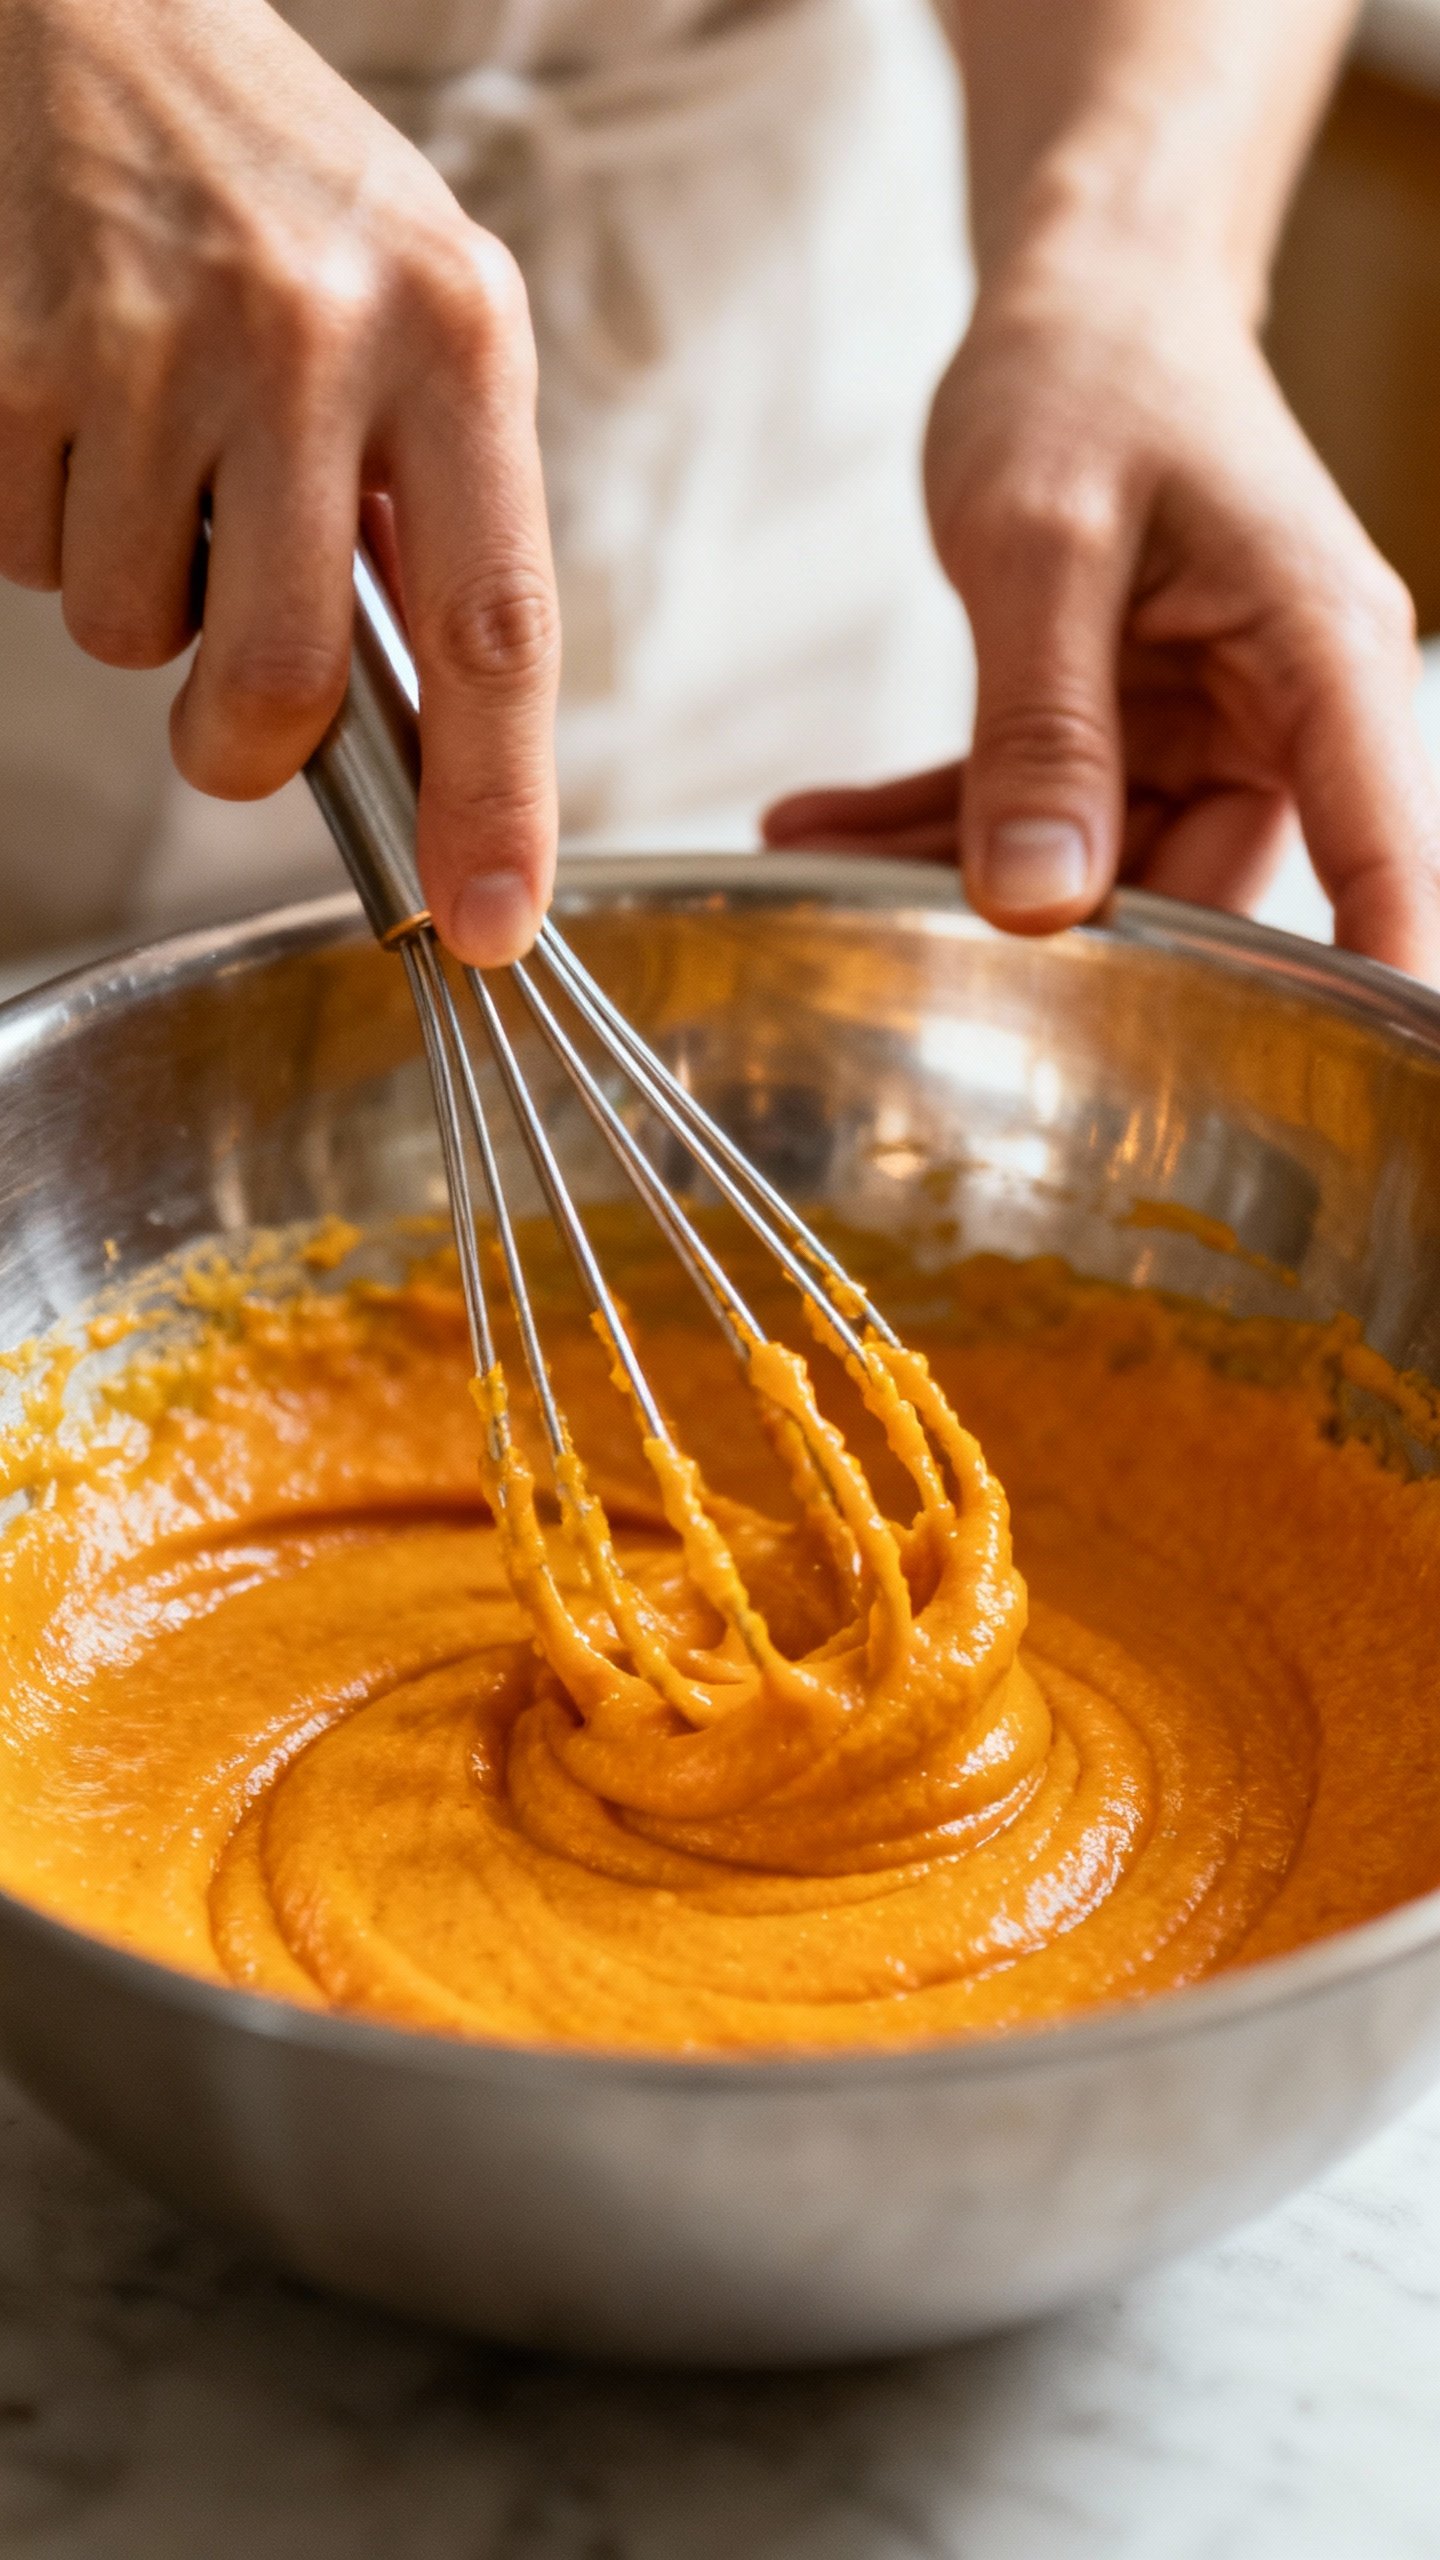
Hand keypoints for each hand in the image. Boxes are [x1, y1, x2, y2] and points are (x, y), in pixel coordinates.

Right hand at [0, 0, 557, 962]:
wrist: (106, 17)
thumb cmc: (289, 203)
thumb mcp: (427, 324)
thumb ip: (442, 521)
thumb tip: (428, 749)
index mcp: (459, 340)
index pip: (496, 626)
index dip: (495, 802)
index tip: (487, 923)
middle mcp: (317, 338)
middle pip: (279, 680)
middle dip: (242, 746)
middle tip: (232, 710)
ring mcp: (154, 343)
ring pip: (125, 630)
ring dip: (136, 591)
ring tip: (160, 448)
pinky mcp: (15, 358)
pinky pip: (21, 557)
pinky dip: (44, 522)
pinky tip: (84, 411)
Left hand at [765, 236, 1439, 981]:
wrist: (1083, 296)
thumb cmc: (1088, 376)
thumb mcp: (1043, 546)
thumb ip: (1042, 728)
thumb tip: (1037, 906)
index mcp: (1321, 658)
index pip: (1379, 857)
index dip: (1372, 979)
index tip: (1332, 1097)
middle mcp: (1288, 710)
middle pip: (1204, 886)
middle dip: (1059, 937)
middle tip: (901, 952)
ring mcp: (1208, 726)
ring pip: (1096, 864)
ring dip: (954, 870)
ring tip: (810, 852)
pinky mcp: (1133, 726)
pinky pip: (1038, 811)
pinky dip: (935, 823)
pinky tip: (816, 827)